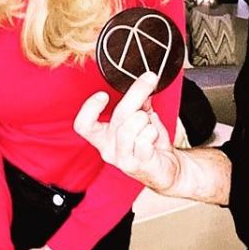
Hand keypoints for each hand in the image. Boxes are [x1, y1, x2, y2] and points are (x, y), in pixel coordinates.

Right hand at [73, 72, 180, 192]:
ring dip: (146, 119)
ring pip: (131, 127)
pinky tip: (154, 137)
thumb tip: (144, 82)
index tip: (103, 95)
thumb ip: (139, 102)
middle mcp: (108, 149)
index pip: (83, 125)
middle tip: (150, 79)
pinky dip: (153, 133)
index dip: (89, 108)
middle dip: (137, 93)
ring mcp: (122, 158)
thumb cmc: (149, 145)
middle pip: (119, 116)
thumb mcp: (142, 119)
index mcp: (103, 137)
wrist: (165, 169)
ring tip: (149, 124)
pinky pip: (144, 141)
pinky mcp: (137, 165)